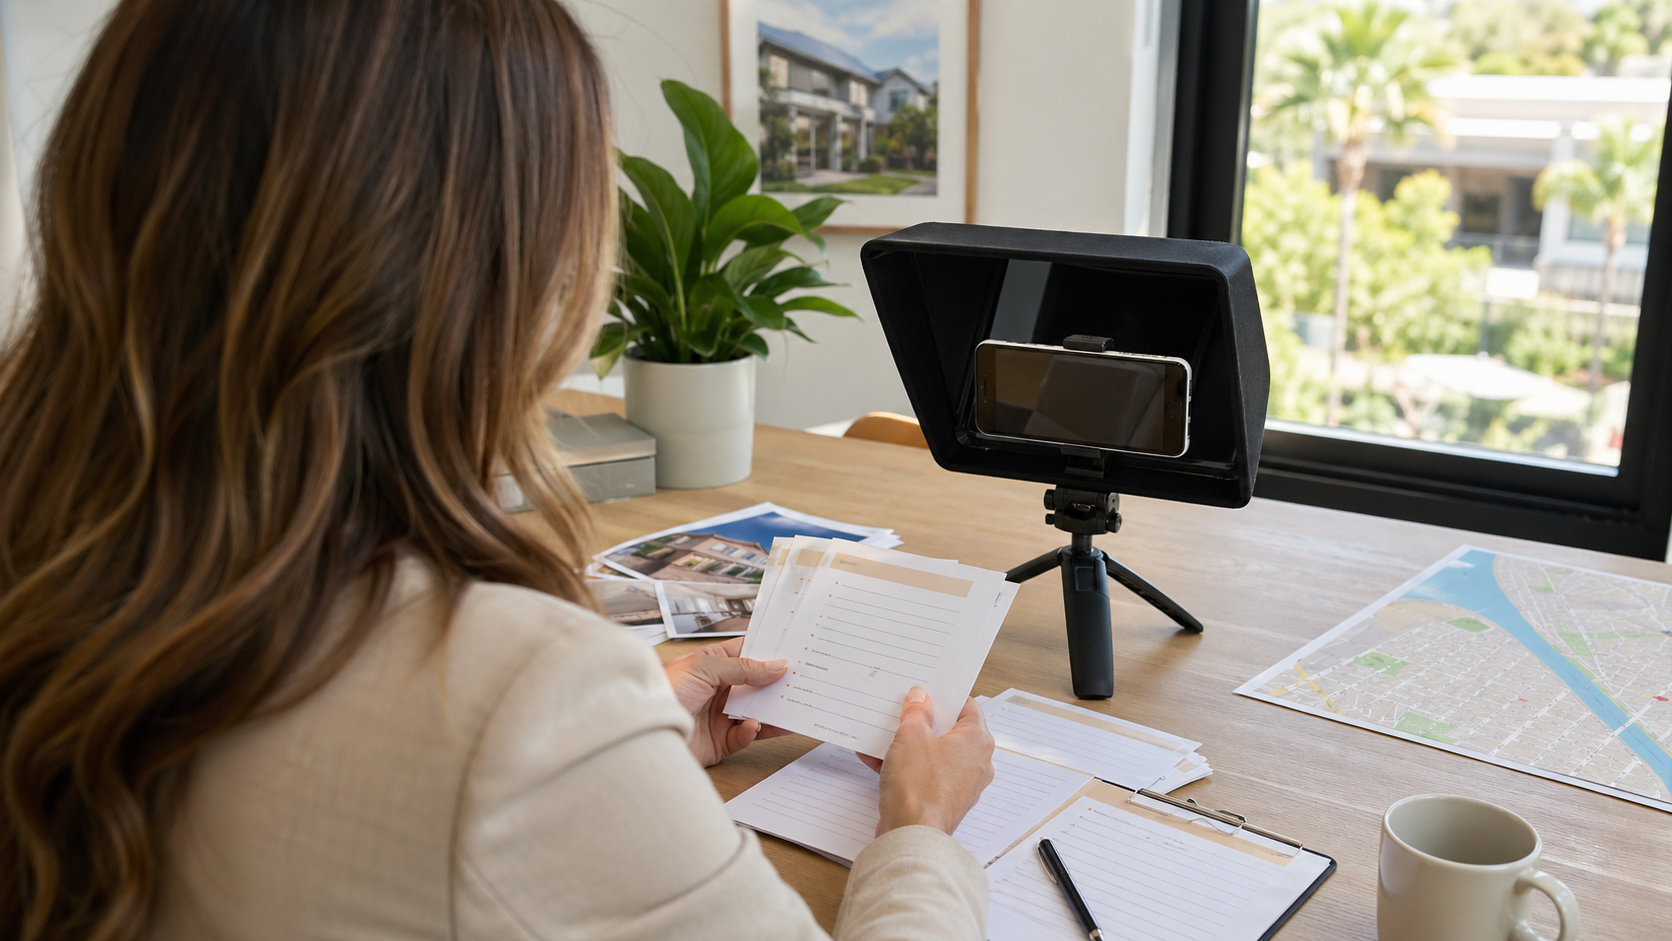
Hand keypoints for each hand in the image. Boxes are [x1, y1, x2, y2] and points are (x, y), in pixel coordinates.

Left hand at [663, 637, 790, 766]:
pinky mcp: (720, 741)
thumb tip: (776, 665)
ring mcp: (720, 715)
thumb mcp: (704, 667)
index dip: (769, 653)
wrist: (643, 732)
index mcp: (711, 664)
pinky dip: (751, 731)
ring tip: (789, 707)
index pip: (746, 655)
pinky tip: (751, 725)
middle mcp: (717, 689)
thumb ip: (743, 667)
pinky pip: (745, 736)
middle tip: (801, 682)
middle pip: (756, 685)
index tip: (793, 652)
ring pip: (756, 711)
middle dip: (776, 684)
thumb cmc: (664, 691)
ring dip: (772, 710)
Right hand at [860, 688, 994, 836]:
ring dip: (909, 744)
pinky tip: (876, 759)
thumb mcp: (911, 736)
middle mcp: (976, 763)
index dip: (944, 697)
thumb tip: (919, 699)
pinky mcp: (943, 800)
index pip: (967, 707)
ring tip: (884, 734)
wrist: (910, 835)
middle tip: (903, 711)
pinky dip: (905, 766)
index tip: (926, 692)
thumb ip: (916, 712)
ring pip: (934, 754)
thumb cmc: (919, 788)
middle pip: (949, 731)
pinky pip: (924, 774)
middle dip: (923, 721)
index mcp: (977, 741)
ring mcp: (961, 784)